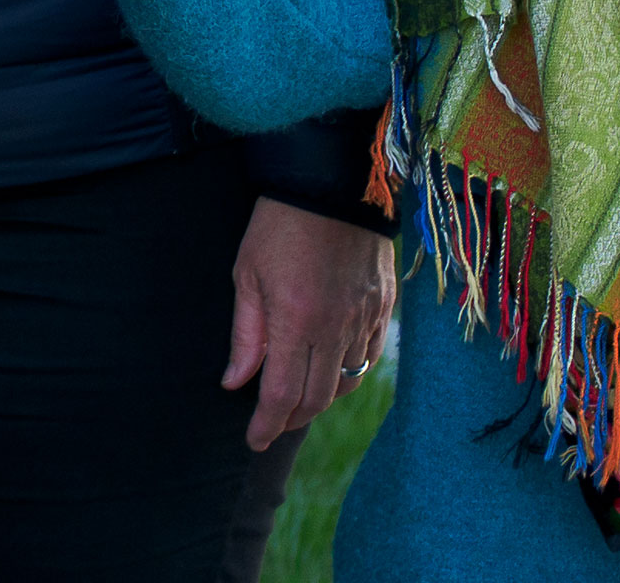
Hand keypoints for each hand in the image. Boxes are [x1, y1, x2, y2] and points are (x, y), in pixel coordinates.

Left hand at [225, 198, 394, 448]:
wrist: (330, 180)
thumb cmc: (277, 222)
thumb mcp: (247, 272)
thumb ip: (246, 334)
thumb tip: (235, 382)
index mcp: (297, 320)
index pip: (283, 394)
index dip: (267, 424)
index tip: (253, 440)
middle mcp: (337, 327)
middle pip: (317, 398)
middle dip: (291, 418)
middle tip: (270, 424)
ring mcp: (366, 318)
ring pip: (346, 382)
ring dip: (320, 398)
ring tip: (295, 398)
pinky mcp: (384, 307)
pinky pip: (368, 355)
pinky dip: (347, 372)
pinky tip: (329, 368)